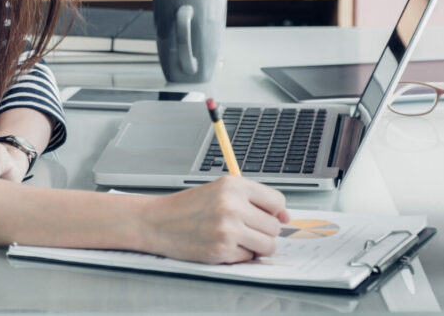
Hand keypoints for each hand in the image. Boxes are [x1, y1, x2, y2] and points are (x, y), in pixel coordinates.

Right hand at [140, 176, 289, 263]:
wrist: (157, 221)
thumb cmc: (188, 207)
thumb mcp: (221, 191)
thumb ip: (253, 200)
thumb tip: (286, 217)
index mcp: (234, 185)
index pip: (277, 201)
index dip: (274, 212)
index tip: (265, 215)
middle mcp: (232, 205)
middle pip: (274, 227)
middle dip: (263, 231)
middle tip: (242, 228)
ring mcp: (228, 229)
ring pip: (268, 245)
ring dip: (256, 246)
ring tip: (236, 238)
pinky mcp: (222, 251)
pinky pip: (248, 258)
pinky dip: (239, 255)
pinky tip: (221, 245)